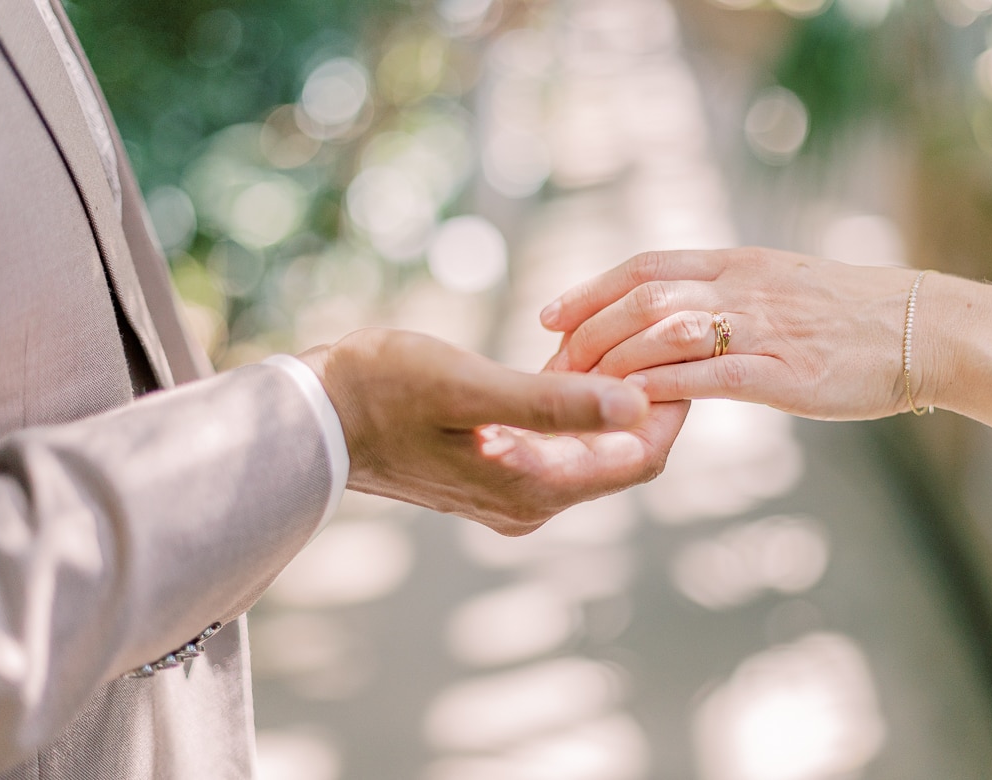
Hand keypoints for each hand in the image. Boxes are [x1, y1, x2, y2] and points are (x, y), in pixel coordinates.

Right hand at [299, 328, 688, 534]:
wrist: (313, 417)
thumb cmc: (382, 392)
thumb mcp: (471, 387)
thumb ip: (555, 403)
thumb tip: (638, 408)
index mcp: (534, 490)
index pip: (639, 459)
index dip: (670, 408)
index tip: (679, 355)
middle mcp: (531, 503)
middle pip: (621, 456)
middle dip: (643, 401)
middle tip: (649, 340)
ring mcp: (512, 491)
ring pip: (591, 448)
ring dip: (608, 400)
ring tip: (612, 343)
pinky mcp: (495, 472)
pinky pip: (558, 443)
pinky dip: (573, 406)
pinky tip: (568, 362)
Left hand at [540, 248, 926, 420]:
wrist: (926, 330)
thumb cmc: (855, 316)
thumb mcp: (783, 288)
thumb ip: (731, 296)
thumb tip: (682, 316)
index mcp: (739, 263)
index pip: (646, 264)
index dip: (590, 289)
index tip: (550, 313)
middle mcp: (742, 286)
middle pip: (641, 298)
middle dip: (586, 332)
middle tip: (550, 364)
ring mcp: (762, 328)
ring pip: (663, 332)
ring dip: (611, 362)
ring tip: (576, 389)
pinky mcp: (782, 373)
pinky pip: (705, 377)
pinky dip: (659, 391)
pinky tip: (629, 408)